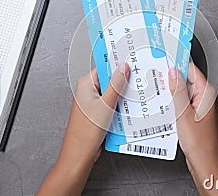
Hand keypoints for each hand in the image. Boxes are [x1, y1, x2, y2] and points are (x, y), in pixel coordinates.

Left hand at [37, 63, 128, 195]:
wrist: (80, 155)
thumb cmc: (85, 133)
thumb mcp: (106, 105)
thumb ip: (115, 85)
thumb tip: (123, 68)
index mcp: (85, 85)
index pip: (104, 67)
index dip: (118, 65)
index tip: (131, 62)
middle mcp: (88, 92)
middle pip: (110, 80)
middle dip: (123, 82)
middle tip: (137, 80)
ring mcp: (94, 103)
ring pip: (113, 93)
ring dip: (123, 96)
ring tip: (134, 97)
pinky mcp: (99, 113)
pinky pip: (112, 104)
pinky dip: (121, 106)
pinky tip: (128, 110)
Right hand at [168, 62, 217, 195]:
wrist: (205, 165)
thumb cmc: (201, 145)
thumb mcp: (183, 114)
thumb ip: (177, 91)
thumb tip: (173, 73)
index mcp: (207, 94)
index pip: (192, 70)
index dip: (179, 61)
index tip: (168, 53)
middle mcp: (205, 99)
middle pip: (187, 80)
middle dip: (172, 76)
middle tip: (158, 70)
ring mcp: (200, 108)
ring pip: (183, 92)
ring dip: (171, 90)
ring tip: (158, 88)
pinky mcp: (194, 116)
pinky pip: (182, 103)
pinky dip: (173, 102)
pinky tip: (164, 104)